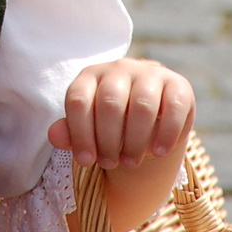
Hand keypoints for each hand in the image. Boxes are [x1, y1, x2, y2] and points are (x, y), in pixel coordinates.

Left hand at [51, 56, 193, 231]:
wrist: (151, 117)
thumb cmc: (111, 125)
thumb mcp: (89, 129)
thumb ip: (71, 132)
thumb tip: (54, 135)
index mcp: (91, 76)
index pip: (78, 100)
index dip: (80, 134)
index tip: (86, 162)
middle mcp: (119, 69)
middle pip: (110, 103)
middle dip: (109, 140)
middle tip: (111, 163)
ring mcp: (150, 73)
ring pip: (142, 105)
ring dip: (135, 141)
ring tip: (130, 161)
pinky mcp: (177, 85)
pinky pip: (173, 107)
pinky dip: (166, 133)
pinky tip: (158, 151)